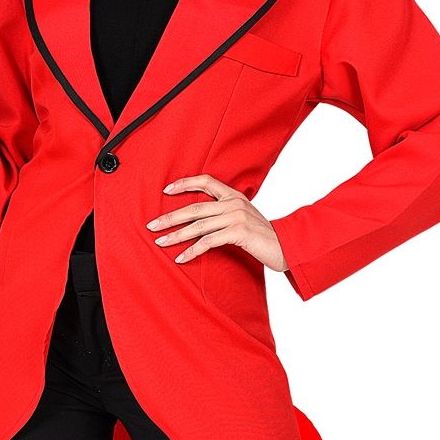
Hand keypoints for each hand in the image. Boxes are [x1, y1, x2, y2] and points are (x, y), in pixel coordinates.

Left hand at [146, 173, 287, 271]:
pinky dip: (192, 250)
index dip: (185, 184)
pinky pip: (208, 242)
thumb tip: (202, 219)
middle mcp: (234, 203)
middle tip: (152, 225)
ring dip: (176, 235)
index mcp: (234, 196)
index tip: (166, 191)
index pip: (206, 181)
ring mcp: (236, 217)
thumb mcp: (245, 218)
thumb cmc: (263, 236)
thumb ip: (226, 213)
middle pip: (194, 208)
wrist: (287, 246)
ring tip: (160, 242)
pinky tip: (181, 258)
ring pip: (198, 225)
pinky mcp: (238, 232)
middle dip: (170, 217)